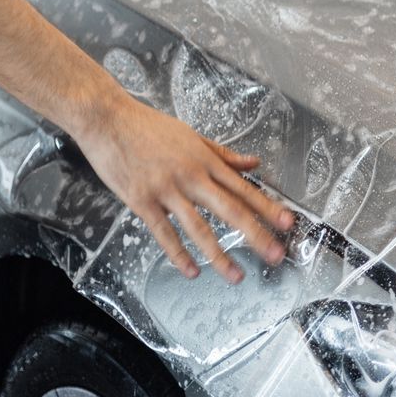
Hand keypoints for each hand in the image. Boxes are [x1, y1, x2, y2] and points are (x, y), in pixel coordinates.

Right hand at [74, 95, 293, 283]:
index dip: (268, 207)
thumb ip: (224, 154)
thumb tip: (254, 163)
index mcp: (206, 161)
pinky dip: (178, 254)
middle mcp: (191, 176)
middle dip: (256, 234)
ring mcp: (167, 190)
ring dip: (219, 254)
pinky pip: (164, 232)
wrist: (108, 120)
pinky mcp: (142, 200)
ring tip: (236, 275)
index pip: (244, 188)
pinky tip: (191, 271)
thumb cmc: (148, 127)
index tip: (287, 223)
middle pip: (230, 209)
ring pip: (199, 227)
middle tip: (275, 254)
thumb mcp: (192, 136)